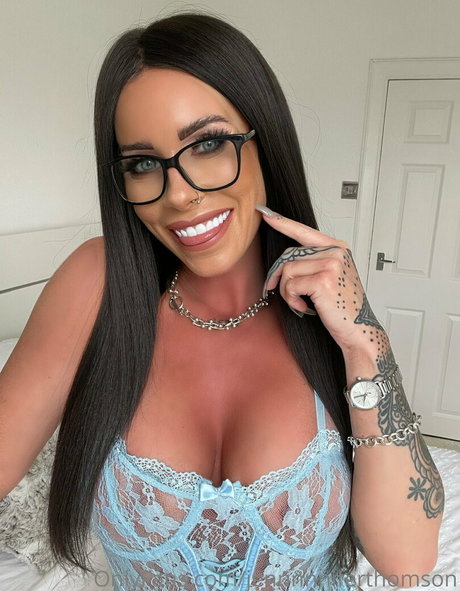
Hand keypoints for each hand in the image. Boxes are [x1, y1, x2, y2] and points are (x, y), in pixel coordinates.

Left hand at [256, 205, 385, 352]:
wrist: (358, 328)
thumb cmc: (343, 306)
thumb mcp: (331, 277)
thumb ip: (313, 262)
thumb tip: (284, 261)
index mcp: (338, 248)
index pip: (304, 231)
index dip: (283, 223)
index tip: (266, 214)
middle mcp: (336, 252)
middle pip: (289, 255)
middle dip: (278, 275)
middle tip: (277, 289)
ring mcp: (331, 264)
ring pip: (288, 271)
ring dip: (286, 291)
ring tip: (298, 302)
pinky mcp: (323, 280)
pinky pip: (291, 285)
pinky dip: (291, 300)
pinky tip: (303, 307)